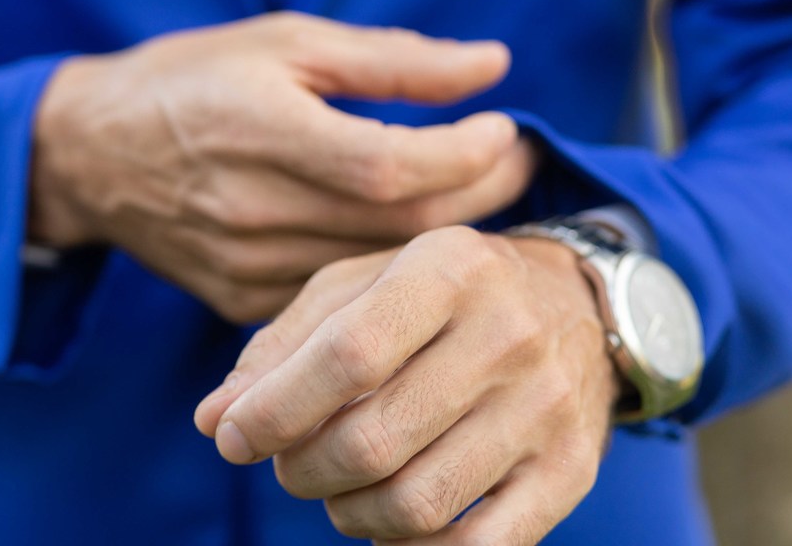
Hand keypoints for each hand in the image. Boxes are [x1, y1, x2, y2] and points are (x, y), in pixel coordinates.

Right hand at [29, 12, 538, 323]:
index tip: (506, 129)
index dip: (465, 154)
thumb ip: (392, 59)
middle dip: (477, 195)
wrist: (93, 154)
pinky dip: (388, 272)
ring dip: (443, 237)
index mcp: (261, 128)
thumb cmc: (194, 79)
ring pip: (375, 270)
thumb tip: (493, 64)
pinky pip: (338, 297)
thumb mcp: (286, 42)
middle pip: (394, 224)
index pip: (388, 164)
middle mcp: (252, 206)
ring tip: (482, 197)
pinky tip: (415, 240)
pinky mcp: (240, 300)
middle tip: (519, 165)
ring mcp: (244, 264)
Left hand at [195, 227, 617, 543]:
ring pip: (419, 503)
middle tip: (288, 465)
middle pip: (374, 440)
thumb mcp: (363, 285)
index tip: (232, 436)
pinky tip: (389, 526)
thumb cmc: (441, 293)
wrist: (576, 304)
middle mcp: (507, 335)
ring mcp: (546, 408)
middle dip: (302, 470)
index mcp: (449, 270)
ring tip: (338, 491)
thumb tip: (215, 420)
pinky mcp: (571, 471)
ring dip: (350, 513)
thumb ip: (284, 345)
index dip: (275, 409)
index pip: (347, 354)